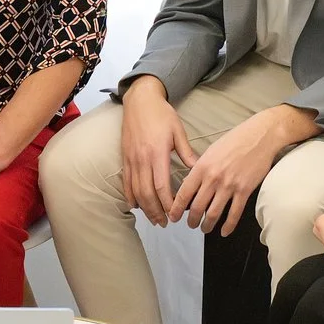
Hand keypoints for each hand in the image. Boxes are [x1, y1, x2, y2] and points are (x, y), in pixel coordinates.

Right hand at [118, 78, 194, 225]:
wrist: (140, 100)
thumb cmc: (161, 114)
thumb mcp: (178, 131)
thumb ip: (186, 152)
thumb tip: (197, 169)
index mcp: (157, 153)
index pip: (161, 186)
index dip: (167, 203)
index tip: (175, 214)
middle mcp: (142, 159)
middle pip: (147, 193)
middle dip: (156, 211)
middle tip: (165, 223)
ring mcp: (131, 159)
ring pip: (135, 190)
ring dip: (144, 208)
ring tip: (154, 219)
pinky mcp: (125, 158)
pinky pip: (126, 182)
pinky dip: (130, 196)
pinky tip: (136, 206)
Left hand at [166, 108, 295, 236]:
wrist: (259, 136)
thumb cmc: (234, 140)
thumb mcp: (210, 151)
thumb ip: (199, 168)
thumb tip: (190, 185)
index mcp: (202, 167)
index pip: (184, 193)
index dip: (176, 208)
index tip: (173, 216)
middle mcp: (213, 178)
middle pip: (197, 207)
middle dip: (191, 220)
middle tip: (190, 225)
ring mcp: (229, 185)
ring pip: (213, 213)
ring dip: (207, 225)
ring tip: (204, 229)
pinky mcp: (245, 190)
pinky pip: (234, 213)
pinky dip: (228, 226)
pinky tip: (224, 231)